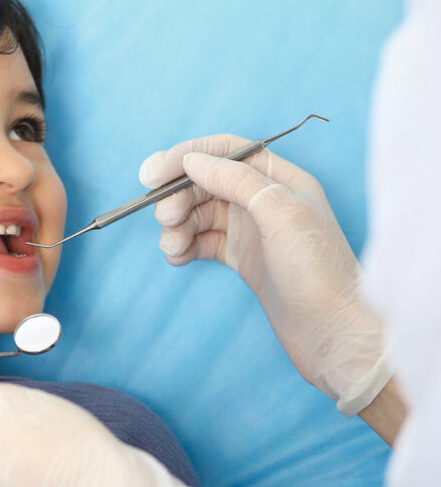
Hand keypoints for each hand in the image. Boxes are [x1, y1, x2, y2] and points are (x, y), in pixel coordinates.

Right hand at [139, 134, 390, 414]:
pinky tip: (178, 258)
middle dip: (179, 197)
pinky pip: (202, 242)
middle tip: (164, 219)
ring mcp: (252, 230)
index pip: (225, 151)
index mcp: (280, 180)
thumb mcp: (280, 214)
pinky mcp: (242, 258)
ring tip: (172, 247)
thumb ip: (237, 181)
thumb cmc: (320, 273)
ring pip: (200, 214)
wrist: (334, 334)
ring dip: (178, 226)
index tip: (151, 175)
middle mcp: (264, 200)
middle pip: (206, 183)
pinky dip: (185, 247)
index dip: (185, 157)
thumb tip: (193, 161)